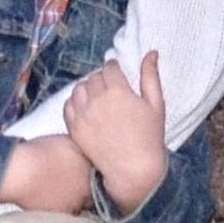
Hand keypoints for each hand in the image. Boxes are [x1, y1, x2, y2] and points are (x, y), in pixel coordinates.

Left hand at [63, 53, 171, 212]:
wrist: (133, 170)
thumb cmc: (149, 137)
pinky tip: (86, 108)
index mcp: (118, 91)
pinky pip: (68, 106)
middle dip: (102, 78)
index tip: (117, 73)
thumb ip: (150, 76)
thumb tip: (151, 52)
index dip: (114, 69)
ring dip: (87, 89)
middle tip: (110, 87)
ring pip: (78, 89)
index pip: (109, 68)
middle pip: (93, 77)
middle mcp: (97, 100)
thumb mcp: (155, 104)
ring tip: (97, 96)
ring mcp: (83, 115)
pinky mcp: (74, 129)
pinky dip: (75, 103)